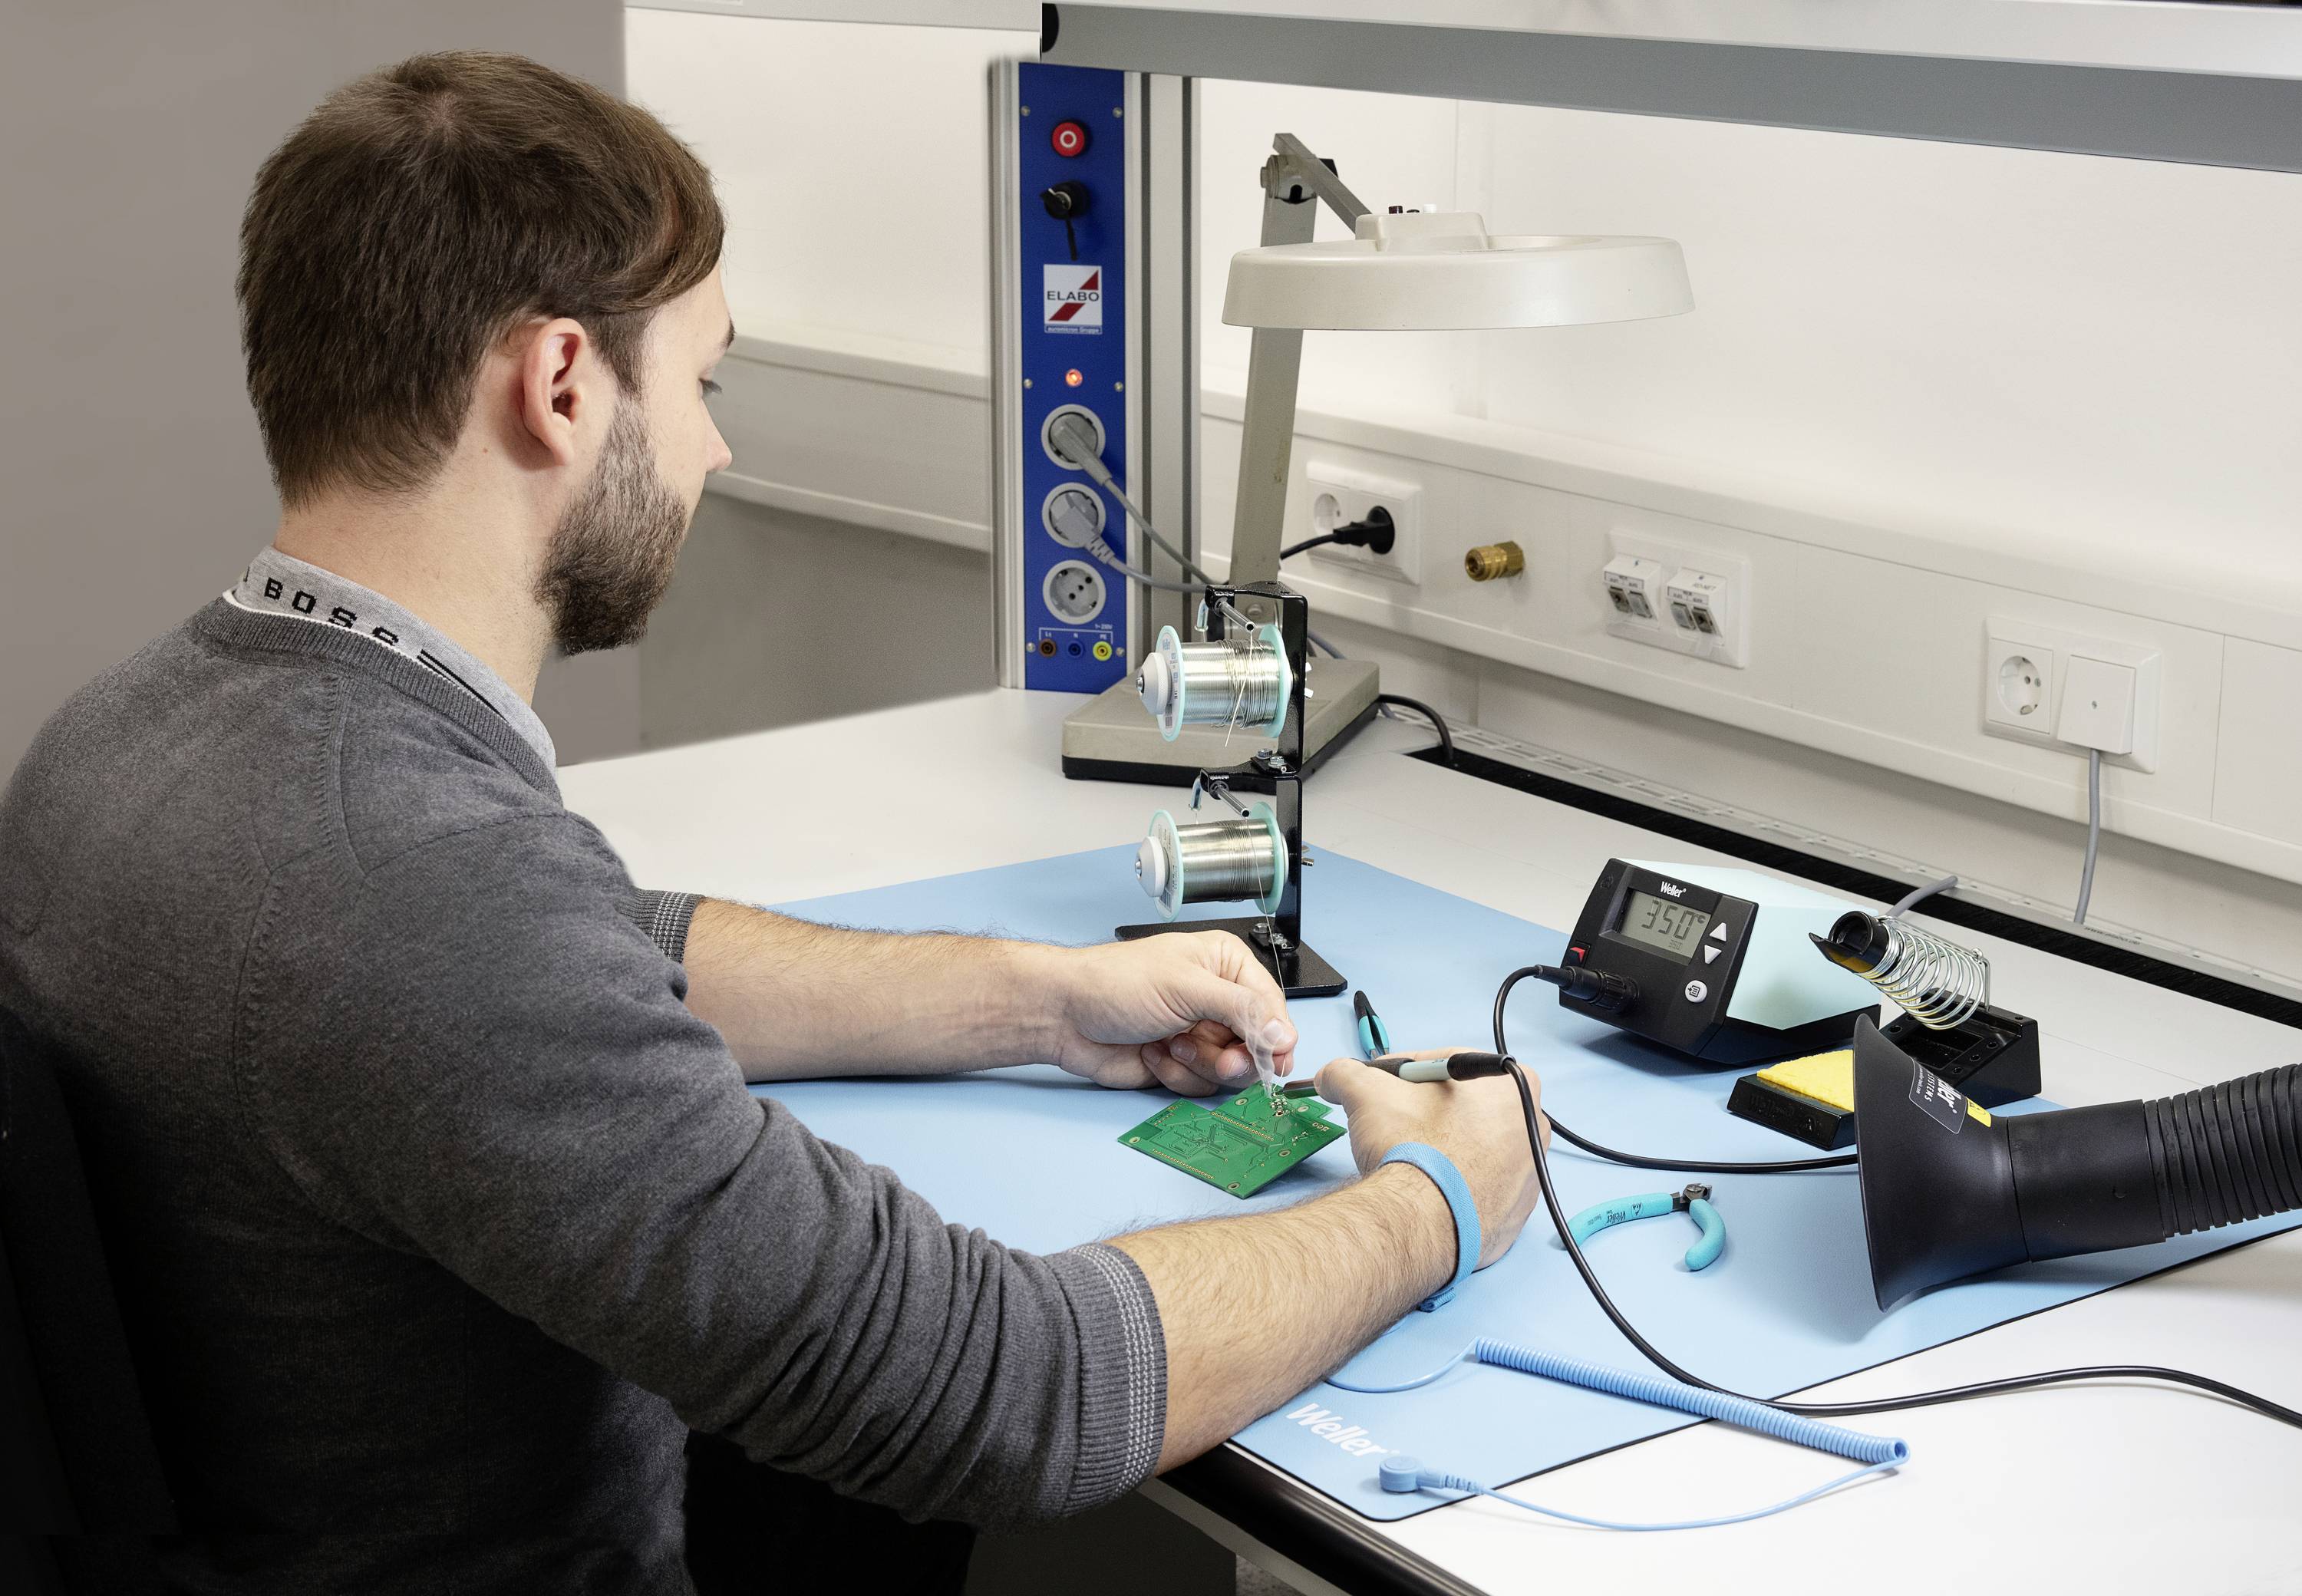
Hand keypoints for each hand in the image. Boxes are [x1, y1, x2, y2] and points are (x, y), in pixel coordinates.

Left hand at [1038, 932, 1297, 1094]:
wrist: (1064, 1015)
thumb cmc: (1115, 983)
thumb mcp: (1186, 987)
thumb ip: (1241, 1010)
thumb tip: (1281, 1032)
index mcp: (1225, 966)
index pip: (1271, 1007)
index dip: (1276, 1037)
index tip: (1274, 1060)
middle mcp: (1216, 1001)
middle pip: (1256, 1046)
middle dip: (1235, 1058)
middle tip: (1221, 1060)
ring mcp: (1198, 1034)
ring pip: (1229, 1071)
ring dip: (1199, 1064)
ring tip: (1170, 1043)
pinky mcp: (1179, 1064)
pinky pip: (1200, 1086)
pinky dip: (1176, 1075)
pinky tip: (1153, 1054)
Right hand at [1317, 1051, 1545, 1268]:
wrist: (1423, 1223)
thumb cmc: (1412, 1146)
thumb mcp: (1367, 1092)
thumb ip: (1346, 1073)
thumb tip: (1330, 1076)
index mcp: (1512, 1082)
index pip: (1444, 1066)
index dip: (1402, 1075)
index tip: (1380, 1089)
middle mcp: (1533, 1125)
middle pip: (1462, 1108)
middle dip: (1424, 1112)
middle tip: (1390, 1124)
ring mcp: (1529, 1174)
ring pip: (1471, 1147)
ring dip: (1439, 1148)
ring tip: (1407, 1159)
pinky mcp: (1517, 1214)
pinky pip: (1478, 1187)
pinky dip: (1453, 1184)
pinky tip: (1426, 1190)